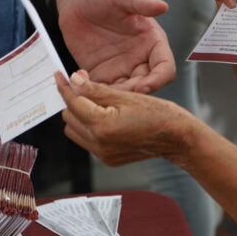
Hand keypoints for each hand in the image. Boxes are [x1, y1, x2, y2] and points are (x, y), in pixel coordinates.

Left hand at [55, 0, 175, 93]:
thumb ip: (141, 1)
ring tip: (95, 94)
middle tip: (114, 97)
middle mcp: (140, 59)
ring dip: (113, 98)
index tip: (143, 87)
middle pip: (146, 86)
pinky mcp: (102, 75)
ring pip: (125, 94)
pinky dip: (94, 95)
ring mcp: (121, 69)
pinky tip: (80, 86)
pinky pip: (103, 92)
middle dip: (132, 95)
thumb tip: (162, 6)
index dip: (158, 80)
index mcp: (152, 42)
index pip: (165, 67)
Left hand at [55, 70, 193, 166]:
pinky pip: (88, 141)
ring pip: (75, 131)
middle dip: (73, 101)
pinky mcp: (108, 158)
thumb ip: (96, 89)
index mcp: (102, 125)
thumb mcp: (126, 96)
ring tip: (95, 104)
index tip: (60, 76)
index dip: (65, 87)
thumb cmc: (159, 115)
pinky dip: (90, 128)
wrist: (176, 137)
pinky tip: (106, 118)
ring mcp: (103, 153)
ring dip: (80, 116)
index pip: (73, 102)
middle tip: (84, 88)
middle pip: (69, 118)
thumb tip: (75, 81)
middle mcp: (99, 143)